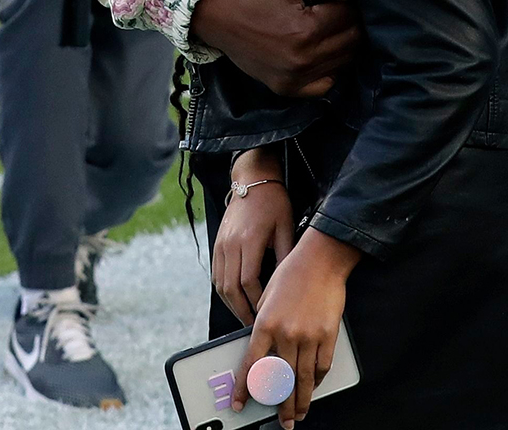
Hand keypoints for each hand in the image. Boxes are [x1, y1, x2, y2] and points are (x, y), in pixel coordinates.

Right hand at [189, 0, 358, 97]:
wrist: (213, 15)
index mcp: (306, 29)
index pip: (348, 17)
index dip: (346, 3)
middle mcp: (304, 60)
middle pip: (351, 42)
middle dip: (349, 23)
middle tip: (334, 10)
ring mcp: (295, 79)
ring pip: (343, 63)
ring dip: (342, 44)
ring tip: (326, 28)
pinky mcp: (285, 88)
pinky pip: (325, 85)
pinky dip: (330, 68)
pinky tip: (320, 51)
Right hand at [213, 150, 292, 324]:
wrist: (252, 180)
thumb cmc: (273, 202)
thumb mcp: (286, 225)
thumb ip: (286, 253)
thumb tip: (290, 283)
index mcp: (249, 239)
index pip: (249, 281)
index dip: (257, 302)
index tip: (267, 315)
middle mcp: (231, 244)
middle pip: (231, 288)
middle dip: (242, 311)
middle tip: (254, 327)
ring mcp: (221, 244)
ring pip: (221, 284)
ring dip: (232, 305)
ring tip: (245, 318)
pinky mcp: (217, 244)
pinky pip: (217, 275)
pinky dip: (225, 292)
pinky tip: (235, 300)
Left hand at [231, 228, 358, 427]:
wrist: (321, 259)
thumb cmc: (292, 273)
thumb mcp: (267, 296)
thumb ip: (263, 325)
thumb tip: (263, 351)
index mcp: (265, 323)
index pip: (251, 365)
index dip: (244, 388)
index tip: (240, 403)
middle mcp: (286, 334)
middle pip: (281, 381)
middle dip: (280, 406)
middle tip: (282, 421)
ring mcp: (308, 337)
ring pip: (303, 380)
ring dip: (301, 402)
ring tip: (299, 414)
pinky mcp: (327, 336)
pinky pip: (322, 367)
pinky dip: (317, 381)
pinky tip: (313, 387)